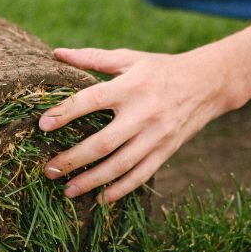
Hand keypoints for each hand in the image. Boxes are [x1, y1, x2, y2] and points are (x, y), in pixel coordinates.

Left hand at [39, 47, 242, 203]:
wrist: (208, 83)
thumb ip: (93, 58)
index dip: (65, 112)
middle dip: (73, 159)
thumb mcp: (129, 58)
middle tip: (49, 169)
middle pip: (102, 142)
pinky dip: (120, 190)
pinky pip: (141, 175)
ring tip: (68, 190)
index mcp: (130, 86)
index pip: (91, 100)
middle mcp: (143, 113)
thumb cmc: (161, 69)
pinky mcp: (166, 150)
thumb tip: (57, 53)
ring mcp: (156, 135)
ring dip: (92, 180)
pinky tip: (101, 198)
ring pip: (120, 165)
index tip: (42, 125)